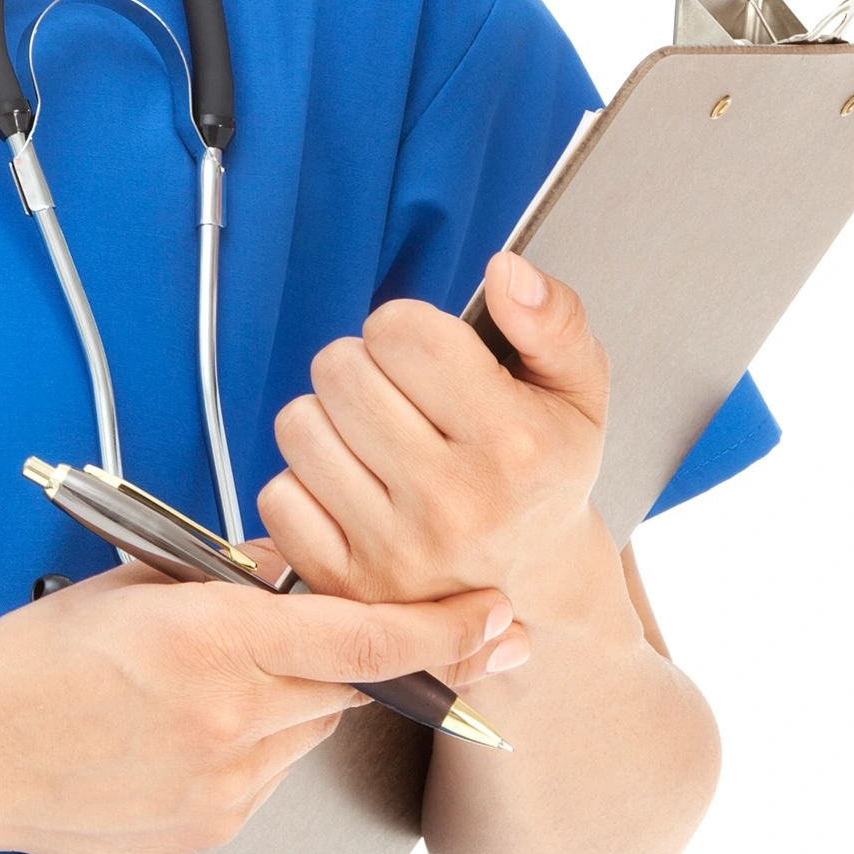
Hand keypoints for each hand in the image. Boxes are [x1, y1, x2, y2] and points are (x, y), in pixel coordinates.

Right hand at [0, 559, 519, 853]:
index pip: (362, 635)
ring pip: (303, 735)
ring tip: (190, 691)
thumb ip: (220, 580)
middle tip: (278, 641)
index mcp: (211, 637)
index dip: (442, 629)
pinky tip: (167, 739)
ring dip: (281, 706)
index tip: (498, 620)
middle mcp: (231, 716)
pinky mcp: (205, 833)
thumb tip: (286, 567)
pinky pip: (260, 785)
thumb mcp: (126, 587)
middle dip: (336, 660)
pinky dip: (240, 754)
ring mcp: (222, 786)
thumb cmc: (25, 663)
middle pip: (342, 687)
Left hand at [254, 249, 611, 617]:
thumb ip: (553, 319)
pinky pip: (276, 494)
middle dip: (364, 367)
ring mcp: (396, 550)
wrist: (534, 583)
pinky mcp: (347, 583)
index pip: (399, 330)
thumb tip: (505, 270)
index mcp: (513, 446)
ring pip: (299, 424)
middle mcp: (453, 503)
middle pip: (339, 369)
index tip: (429, 357)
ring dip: (329, 420)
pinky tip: (353, 489)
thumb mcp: (577, 391)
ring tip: (376, 440)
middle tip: (402, 398)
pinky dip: (304, 482)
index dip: (406, 328)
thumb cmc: (544, 473)